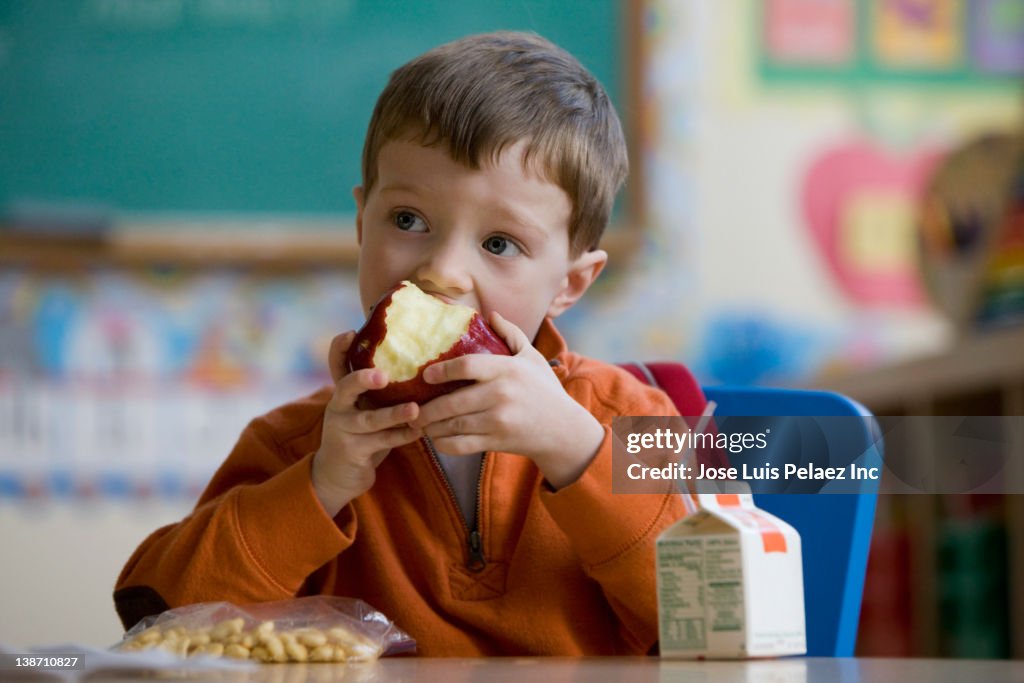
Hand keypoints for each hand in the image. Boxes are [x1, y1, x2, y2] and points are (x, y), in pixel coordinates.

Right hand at [311, 331, 422, 516]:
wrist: (337, 475)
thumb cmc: (359, 433)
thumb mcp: (362, 408)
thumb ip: (379, 390)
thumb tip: (417, 359)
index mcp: (343, 393)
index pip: (336, 365)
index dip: (340, 349)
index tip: (350, 332)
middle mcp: (339, 408)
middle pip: (345, 388)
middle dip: (362, 380)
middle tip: (383, 375)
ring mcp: (344, 430)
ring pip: (370, 420)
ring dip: (393, 415)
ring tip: (414, 409)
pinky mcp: (353, 452)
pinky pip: (381, 442)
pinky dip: (402, 437)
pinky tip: (420, 432)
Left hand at [410, 313, 604, 488]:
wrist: (563, 430)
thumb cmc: (544, 389)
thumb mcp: (532, 357)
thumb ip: (511, 334)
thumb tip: (490, 315)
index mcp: (506, 369)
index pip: (466, 366)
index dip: (441, 370)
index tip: (425, 374)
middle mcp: (500, 394)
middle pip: (452, 401)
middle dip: (427, 407)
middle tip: (412, 406)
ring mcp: (498, 420)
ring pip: (453, 425)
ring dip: (431, 426)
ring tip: (419, 423)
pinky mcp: (497, 441)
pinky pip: (462, 445)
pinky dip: (444, 444)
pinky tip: (436, 439)